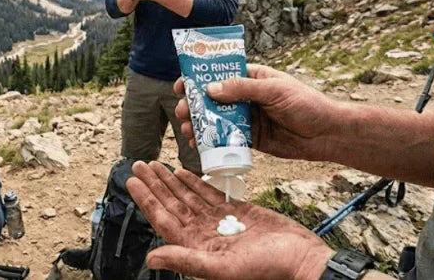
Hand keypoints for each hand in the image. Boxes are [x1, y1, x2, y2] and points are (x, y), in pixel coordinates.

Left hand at [127, 161, 331, 279]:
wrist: (301, 260)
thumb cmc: (267, 269)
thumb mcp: (222, 267)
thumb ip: (186, 261)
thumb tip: (151, 258)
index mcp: (196, 247)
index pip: (163, 219)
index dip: (146, 199)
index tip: (131, 180)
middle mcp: (203, 234)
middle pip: (171, 204)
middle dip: (154, 184)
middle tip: (139, 163)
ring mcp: (219, 222)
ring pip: (188, 196)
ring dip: (171, 180)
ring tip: (155, 164)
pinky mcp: (236, 212)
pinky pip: (209, 194)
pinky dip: (195, 182)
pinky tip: (183, 172)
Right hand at [174, 64, 338, 160]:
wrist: (326, 134)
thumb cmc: (306, 104)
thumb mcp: (274, 90)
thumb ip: (242, 89)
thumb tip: (210, 89)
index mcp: (251, 77)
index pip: (219, 74)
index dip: (198, 79)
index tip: (181, 86)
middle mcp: (246, 97)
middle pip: (212, 99)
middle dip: (193, 105)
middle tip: (181, 113)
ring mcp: (247, 118)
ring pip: (215, 119)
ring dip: (198, 124)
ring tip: (187, 131)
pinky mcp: (250, 138)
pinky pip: (226, 138)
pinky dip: (211, 141)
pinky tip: (198, 145)